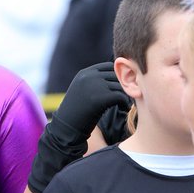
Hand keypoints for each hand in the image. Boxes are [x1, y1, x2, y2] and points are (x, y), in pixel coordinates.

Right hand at [28, 62, 128, 192]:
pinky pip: (121, 96)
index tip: (119, 88)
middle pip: (116, 75)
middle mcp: (89, 76)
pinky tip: (124, 109)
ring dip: (126, 95)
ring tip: (125, 104)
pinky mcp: (101, 97)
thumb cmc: (76, 112)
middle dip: (123, 86)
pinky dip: (125, 103)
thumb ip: (94, 82)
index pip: (109, 66)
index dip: (117, 76)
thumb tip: (115, 77)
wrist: (67, 126)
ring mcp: (95, 86)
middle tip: (126, 97)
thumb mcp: (82, 90)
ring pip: (120, 86)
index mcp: (84, 73)